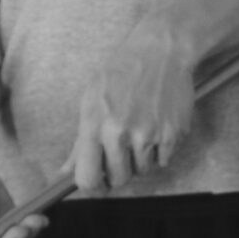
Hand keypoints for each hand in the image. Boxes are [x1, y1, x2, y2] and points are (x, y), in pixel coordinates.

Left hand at [70, 9, 198, 192]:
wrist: (160, 50)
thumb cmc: (121, 71)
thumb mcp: (91, 98)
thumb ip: (79, 140)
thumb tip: (65, 172)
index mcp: (95, 124)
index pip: (87, 178)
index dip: (91, 187)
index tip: (95, 184)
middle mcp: (121, 132)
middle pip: (118, 180)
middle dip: (118, 173)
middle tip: (120, 155)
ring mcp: (149, 134)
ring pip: (143, 171)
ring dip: (140, 160)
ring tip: (139, 132)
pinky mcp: (173, 134)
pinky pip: (163, 160)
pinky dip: (160, 151)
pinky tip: (156, 126)